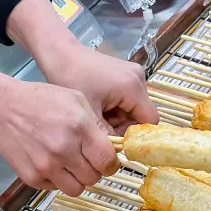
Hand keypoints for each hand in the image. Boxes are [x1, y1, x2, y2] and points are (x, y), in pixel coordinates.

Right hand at [0, 78, 118, 196]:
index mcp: (79, 128)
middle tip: (86, 160)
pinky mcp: (32, 177)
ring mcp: (46, 166)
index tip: (106, 161)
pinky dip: (57, 180)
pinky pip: (55, 188)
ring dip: (77, 180)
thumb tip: (110, 149)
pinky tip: (51, 163)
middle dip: (93, 170)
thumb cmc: (41, 101)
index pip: (106, 161)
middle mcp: (63, 150)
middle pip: (93, 178)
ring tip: (70, 166)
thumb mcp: (76, 100)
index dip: (110, 164)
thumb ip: (96, 126)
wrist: (3, 109)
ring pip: (76, 189)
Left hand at [5, 0, 158, 132]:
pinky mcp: (123, 76)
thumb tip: (113, 156)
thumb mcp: (88, 114)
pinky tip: (97, 110)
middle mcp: (139, 79)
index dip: (136, 137)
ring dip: (116, 120)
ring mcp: (132, 76)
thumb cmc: (71, 79)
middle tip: (100, 132)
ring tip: (96, 119)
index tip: (116, 145)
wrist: (60, 54)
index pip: (150, 121)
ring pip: (132, 110)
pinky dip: (113, 110)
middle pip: (141, 116)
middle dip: (122, 128)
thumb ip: (104, 135)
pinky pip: (125, 101)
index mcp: (133, 87)